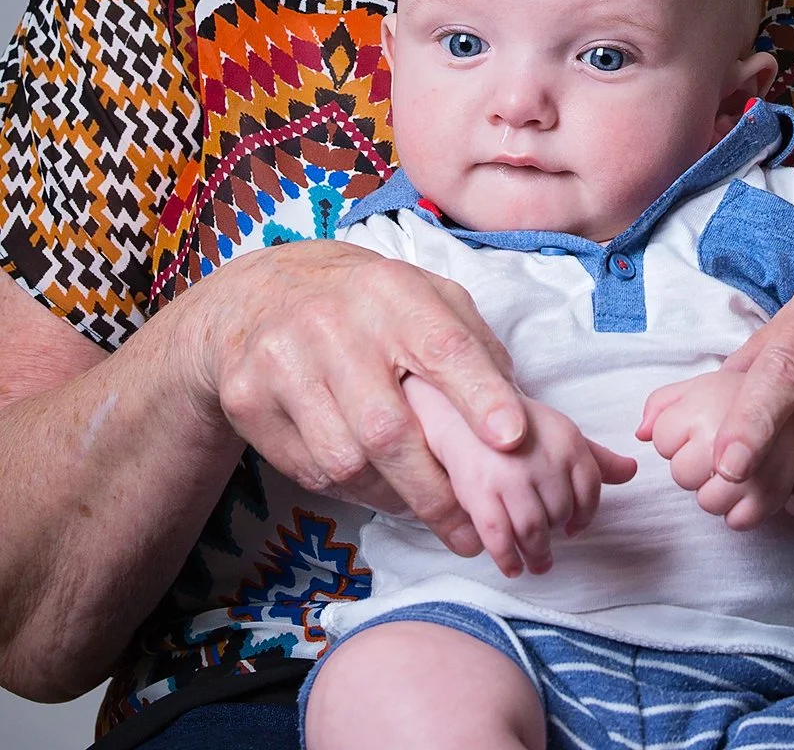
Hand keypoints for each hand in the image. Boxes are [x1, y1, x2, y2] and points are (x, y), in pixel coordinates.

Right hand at [181, 239, 530, 556]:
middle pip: (389, 428)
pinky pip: (310, 471)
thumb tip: (516, 410)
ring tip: (426, 512)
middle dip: (436, 489)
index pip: (442, 344)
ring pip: (347, 461)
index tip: (513, 438)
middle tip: (472, 531)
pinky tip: (376, 487)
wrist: (261, 296)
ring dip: (395, 499)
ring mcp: (283, 360)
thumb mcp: (423, 297)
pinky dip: (353, 491)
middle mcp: (332, 322)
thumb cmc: (365, 304)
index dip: (480, 394)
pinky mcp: (249, 399)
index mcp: (391, 290)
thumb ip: (472, 345)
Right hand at [405, 377, 636, 577]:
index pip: (590, 491)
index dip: (583, 515)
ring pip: (536, 531)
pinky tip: (513, 566)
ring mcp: (511, 478)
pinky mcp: (481, 495)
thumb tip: (631, 471)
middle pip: (562, 513)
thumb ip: (595, 457)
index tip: (574, 526)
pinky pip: (501, 539)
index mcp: (567, 441)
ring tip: (538, 563)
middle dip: (557, 530)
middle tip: (549, 541)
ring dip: (538, 553)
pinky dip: (509, 559)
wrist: (461, 413)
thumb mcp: (561, 435)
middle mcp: (542, 459)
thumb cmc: (518, 427)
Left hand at [637, 371, 779, 527]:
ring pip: (707, 502)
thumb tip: (640, 433)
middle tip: (717, 446)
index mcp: (704, 405)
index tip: (699, 424)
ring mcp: (752, 471)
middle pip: (681, 475)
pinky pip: (738, 521)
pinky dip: (741, 509)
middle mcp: (727, 438)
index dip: (676, 434)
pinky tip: (748, 485)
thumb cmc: (749, 393)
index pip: (661, 440)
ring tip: (733, 466)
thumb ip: (661, 403)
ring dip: (715, 489)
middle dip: (692, 464)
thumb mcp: (700, 384)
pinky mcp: (773, 497)